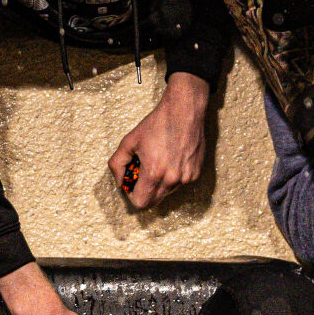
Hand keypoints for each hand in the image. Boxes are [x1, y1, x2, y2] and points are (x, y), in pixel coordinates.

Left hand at [108, 72, 209, 208]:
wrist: (184, 111)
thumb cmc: (156, 124)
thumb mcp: (129, 141)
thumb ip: (117, 165)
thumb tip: (120, 182)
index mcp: (154, 172)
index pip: (140, 203)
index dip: (132, 195)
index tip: (132, 182)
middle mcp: (172, 179)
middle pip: (154, 202)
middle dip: (144, 191)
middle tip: (142, 173)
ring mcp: (186, 177)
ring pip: (167, 193)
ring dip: (159, 183)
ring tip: (158, 161)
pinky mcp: (195, 173)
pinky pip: (179, 184)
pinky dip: (172, 176)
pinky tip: (171, 158)